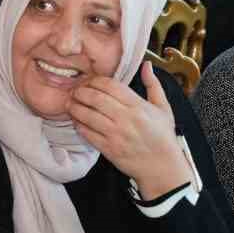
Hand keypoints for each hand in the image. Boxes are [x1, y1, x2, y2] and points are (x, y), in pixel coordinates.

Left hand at [69, 62, 191, 198]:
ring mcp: (115, 135)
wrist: (162, 167)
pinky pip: (88, 134)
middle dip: (81, 92)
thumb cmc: (163, 136)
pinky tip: (76, 121)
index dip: (95, 81)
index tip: (89, 82)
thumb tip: (146, 65)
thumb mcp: (163, 108)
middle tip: (75, 91)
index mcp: (138, 106)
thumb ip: (153, 85)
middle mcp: (125, 119)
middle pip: (95, 98)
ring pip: (88, 116)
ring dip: (75, 108)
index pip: (110, 86)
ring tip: (70, 104)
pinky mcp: (109, 149)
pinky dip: (79, 125)